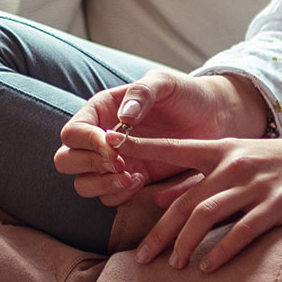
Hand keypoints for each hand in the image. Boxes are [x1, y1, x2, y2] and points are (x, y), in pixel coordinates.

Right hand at [54, 68, 271, 206]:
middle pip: (66, 160)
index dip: (87, 143)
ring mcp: (113, 163)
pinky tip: (140, 182)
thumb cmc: (186, 95)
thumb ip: (143, 93)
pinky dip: (117, 196)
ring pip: (84, 184)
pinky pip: (108, 198)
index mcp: (101, 110)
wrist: (214, 118)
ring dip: (102, 185)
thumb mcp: (165, 83)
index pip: (73, 132)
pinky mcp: (129, 181)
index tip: (113, 147)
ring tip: (131, 177)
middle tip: (119, 165)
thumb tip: (124, 117)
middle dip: (89, 166)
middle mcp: (100, 138)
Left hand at [118, 130, 281, 272]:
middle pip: (185, 200)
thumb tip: (157, 196)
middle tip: (140, 257)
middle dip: (159, 230)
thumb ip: (198, 177)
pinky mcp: (279, 203)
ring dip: (186, 243)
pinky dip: (223, 249)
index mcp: (221, 150)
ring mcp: (256, 183)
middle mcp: (234, 164)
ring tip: (172, 266)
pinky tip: (209, 267)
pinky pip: (244, 230)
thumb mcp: (239, 160)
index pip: (171, 151)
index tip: (107, 151)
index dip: (139, 152)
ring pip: (208, 214)